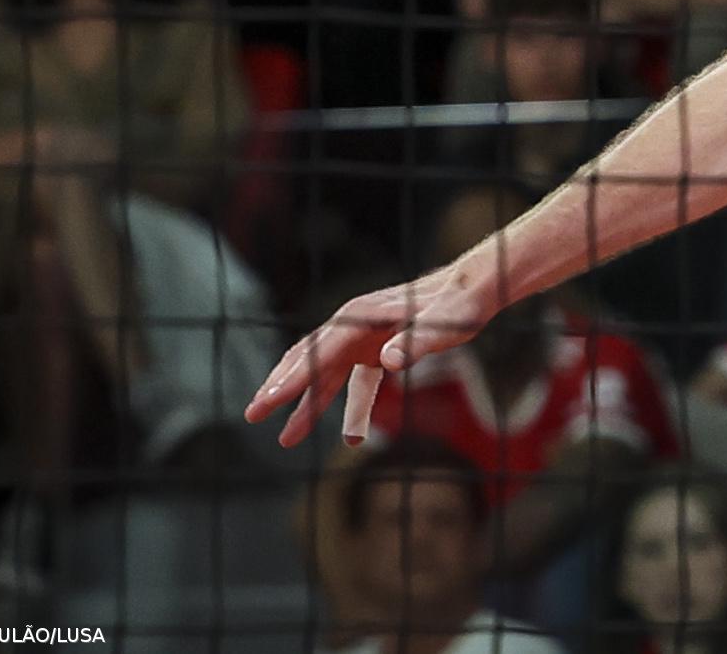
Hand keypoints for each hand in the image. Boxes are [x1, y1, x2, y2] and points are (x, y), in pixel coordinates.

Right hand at [247, 264, 494, 445]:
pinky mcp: (373, 346)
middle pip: (308, 358)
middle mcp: (354, 323)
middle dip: (280, 388)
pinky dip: (335, 401)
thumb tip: (387, 362)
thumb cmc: (461, 305)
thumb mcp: (447, 323)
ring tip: (285, 438)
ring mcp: (361, 335)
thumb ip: (418, 341)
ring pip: (321, 370)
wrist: (473, 288)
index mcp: (363, 316)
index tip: (269, 402)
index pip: (319, 352)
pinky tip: (336, 431)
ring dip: (303, 402)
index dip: (294, 379)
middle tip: (254, 416)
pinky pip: (346, 378)